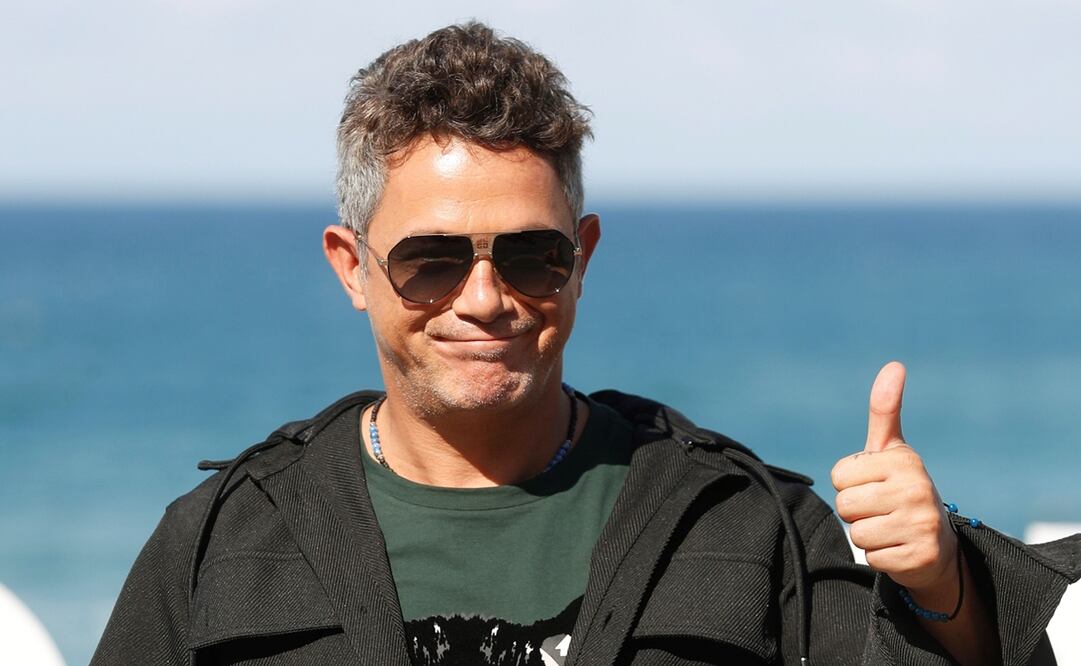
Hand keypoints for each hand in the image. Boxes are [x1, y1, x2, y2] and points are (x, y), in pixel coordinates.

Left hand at [831, 362, 958, 593]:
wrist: (938, 544)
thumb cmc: (902, 489)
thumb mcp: (891, 450)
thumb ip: (885, 410)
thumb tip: (894, 365)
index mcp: (904, 460)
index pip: (840, 475)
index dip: (850, 484)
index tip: (874, 485)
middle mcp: (917, 489)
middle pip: (845, 505)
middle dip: (856, 511)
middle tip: (881, 510)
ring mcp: (922, 525)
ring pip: (856, 533)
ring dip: (866, 535)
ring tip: (889, 527)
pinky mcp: (920, 557)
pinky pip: (872, 558)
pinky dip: (880, 557)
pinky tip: (898, 548)